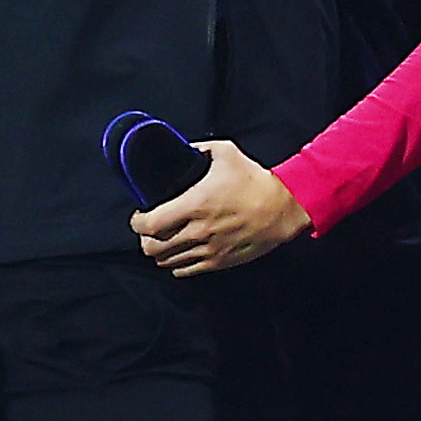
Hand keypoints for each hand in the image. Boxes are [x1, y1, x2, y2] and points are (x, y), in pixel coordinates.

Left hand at [131, 137, 309, 275]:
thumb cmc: (255, 181)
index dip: (136, 222)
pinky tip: (180, 253)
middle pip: (152, 247)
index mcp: (194, 205)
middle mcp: (197, 231)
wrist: (283, 208)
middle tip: (149, 229)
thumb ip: (198, 149)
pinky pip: (185, 271)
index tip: (139, 215)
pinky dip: (176, 263)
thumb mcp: (226, 153)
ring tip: (164, 240)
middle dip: (145, 238)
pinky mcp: (219, 262)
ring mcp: (208, 249)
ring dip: (160, 251)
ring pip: (166, 261)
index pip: (148, 224)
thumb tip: (183, 149)